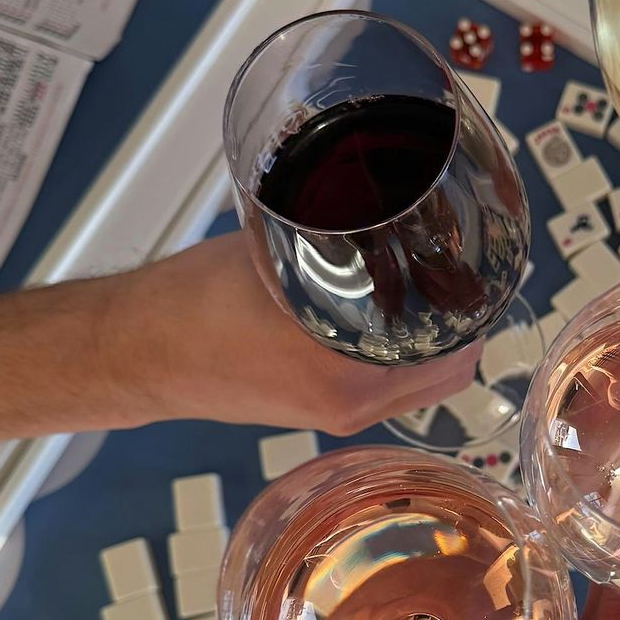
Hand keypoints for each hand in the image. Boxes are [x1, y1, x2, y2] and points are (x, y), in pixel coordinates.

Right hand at [121, 232, 481, 433]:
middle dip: (462, 330)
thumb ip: (337, 237)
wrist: (139, 349)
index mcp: (347, 375)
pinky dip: (401, 361)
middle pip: (448, 377)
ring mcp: (335, 417)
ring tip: (431, 295)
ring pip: (418, 387)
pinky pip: (385, 392)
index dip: (477, 313)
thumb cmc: (195, 300)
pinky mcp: (317, 416)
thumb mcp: (280, 250)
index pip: (453, 356)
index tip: (480, 276)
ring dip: (432, 347)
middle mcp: (350, 406)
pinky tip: (393, 322)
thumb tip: (386, 202)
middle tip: (461, 280)